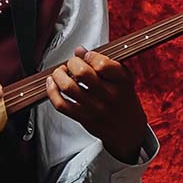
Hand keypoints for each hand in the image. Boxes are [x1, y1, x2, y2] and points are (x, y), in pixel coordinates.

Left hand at [46, 47, 147, 163]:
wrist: (129, 131)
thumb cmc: (123, 99)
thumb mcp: (122, 78)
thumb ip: (103, 62)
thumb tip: (80, 51)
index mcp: (122, 81)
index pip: (102, 63)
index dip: (89, 56)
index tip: (86, 56)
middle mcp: (109, 95)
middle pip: (82, 73)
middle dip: (72, 63)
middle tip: (72, 64)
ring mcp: (96, 108)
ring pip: (68, 87)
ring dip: (59, 75)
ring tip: (60, 72)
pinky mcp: (84, 119)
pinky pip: (61, 105)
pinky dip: (52, 91)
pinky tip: (53, 84)